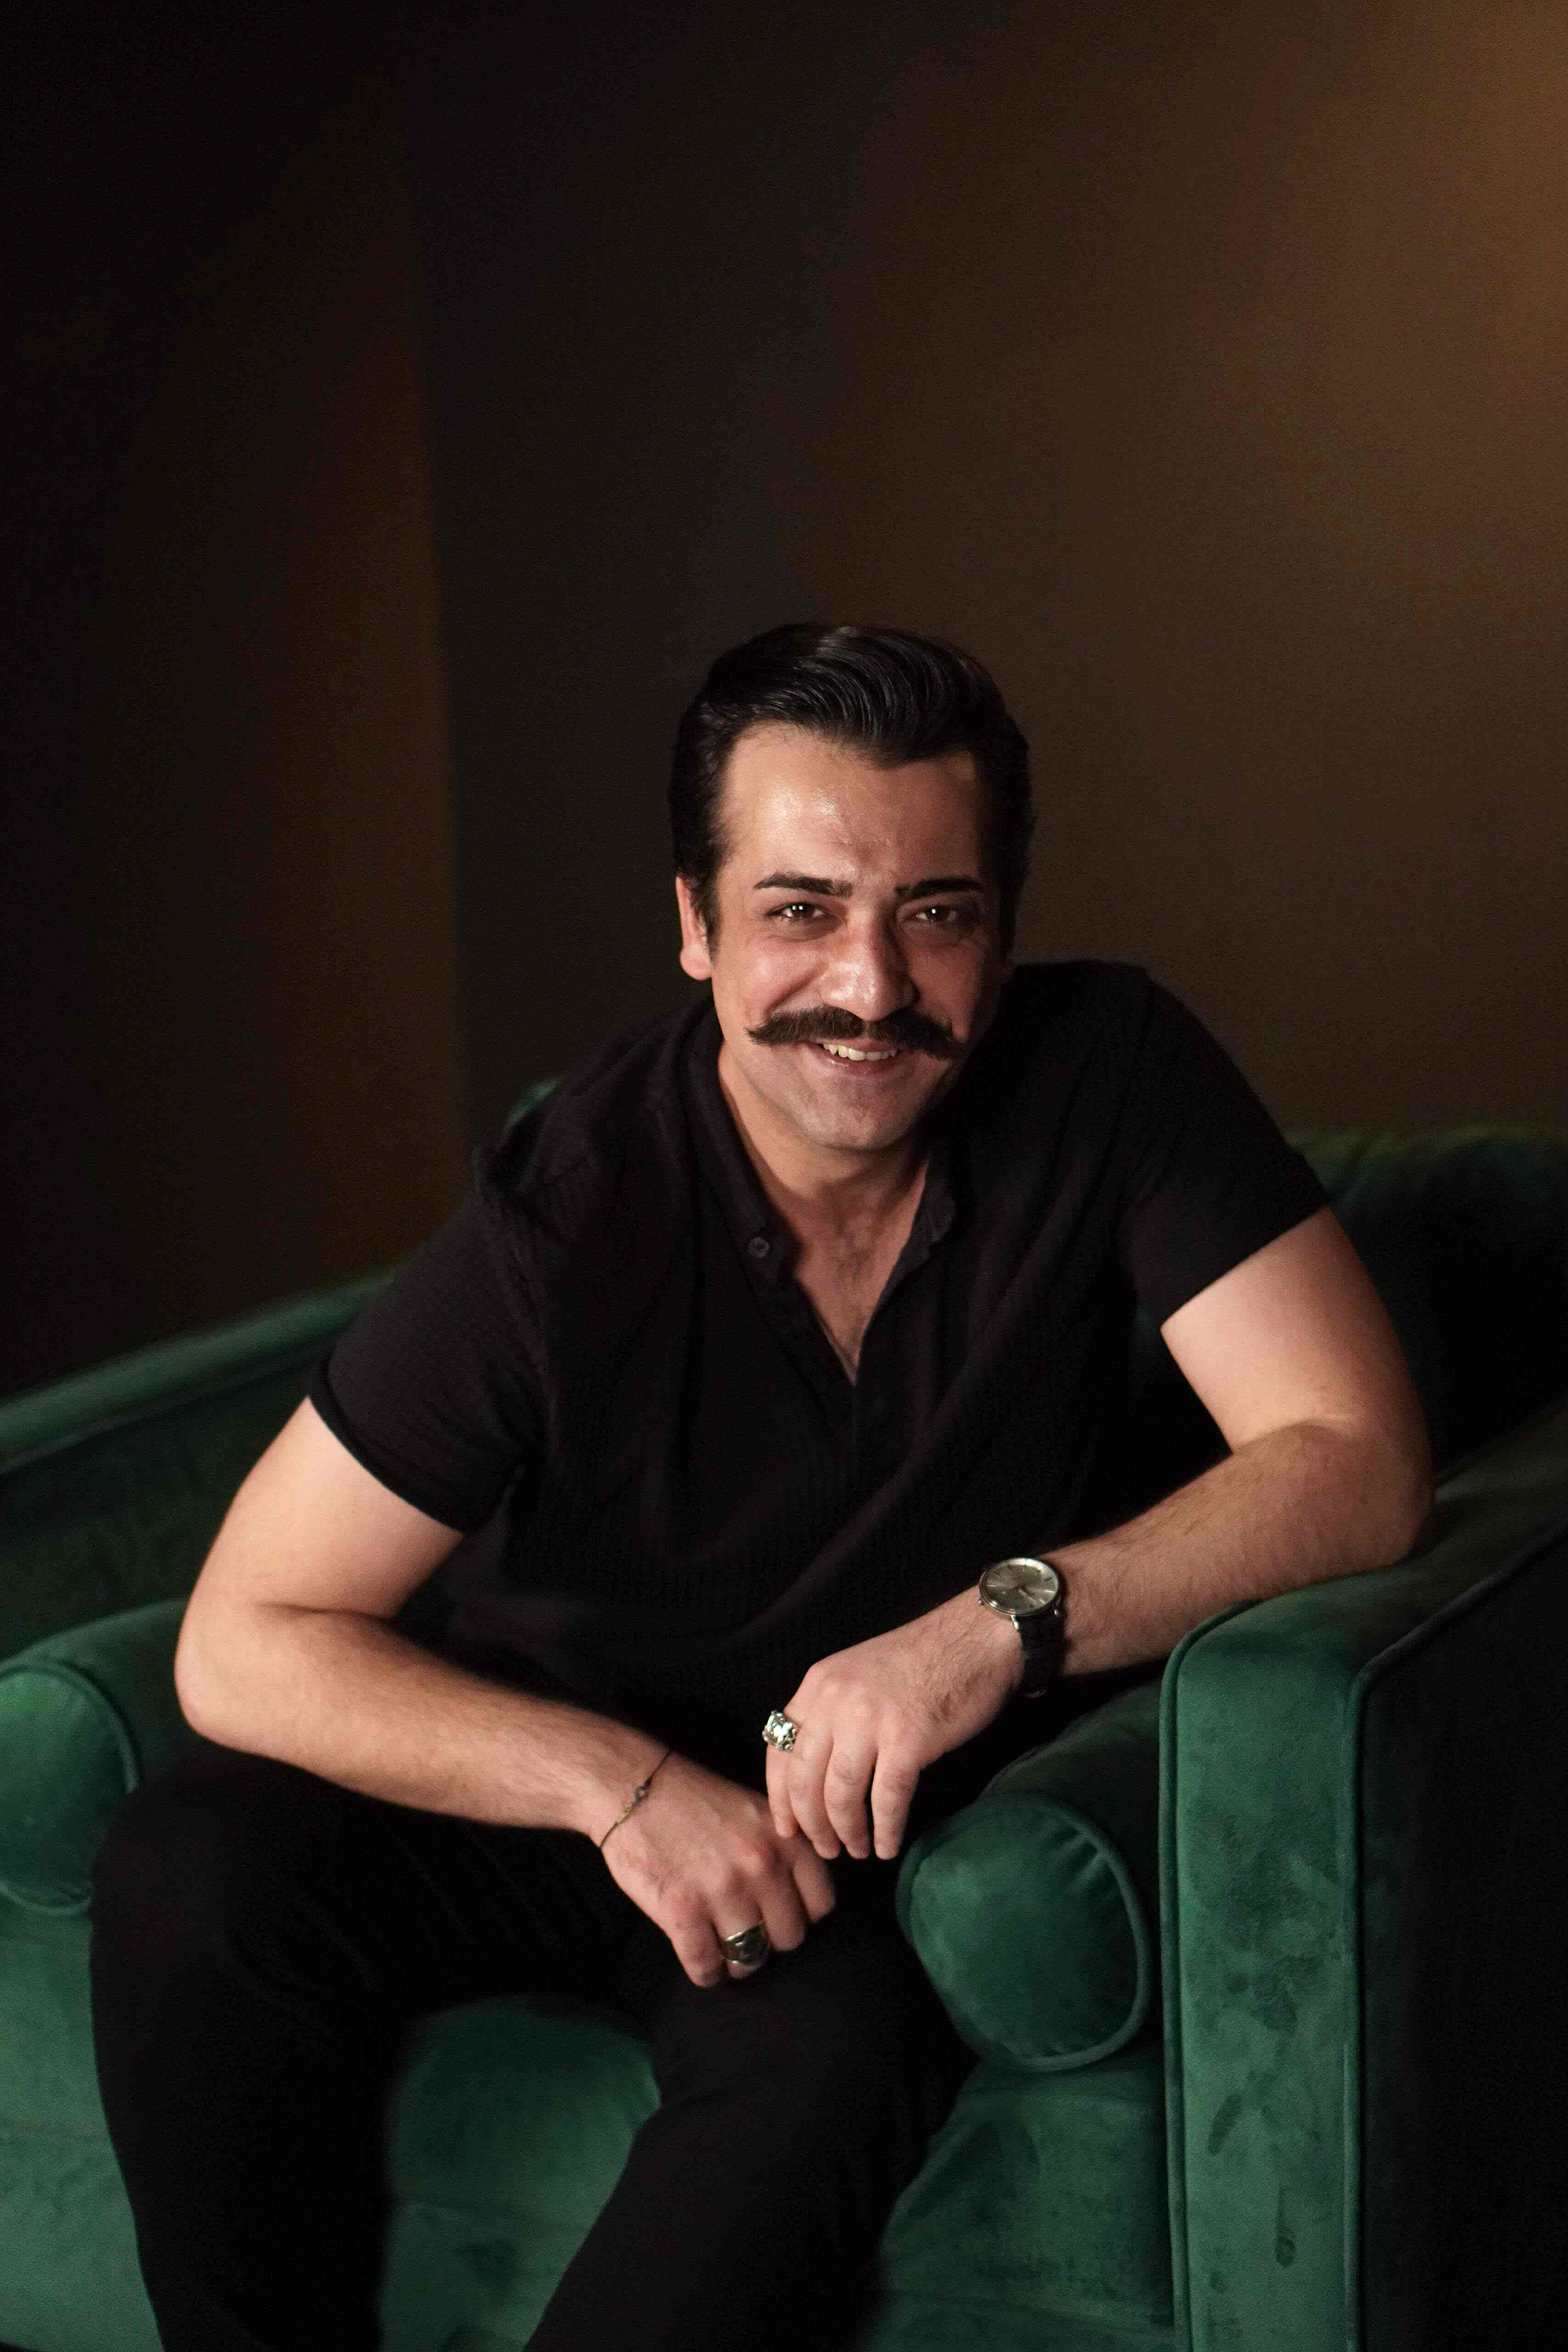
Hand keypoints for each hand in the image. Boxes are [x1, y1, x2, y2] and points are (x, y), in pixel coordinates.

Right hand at [598, 1750, 836, 1987]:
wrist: (635, 1787)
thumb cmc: (695, 1800)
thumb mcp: (757, 1811)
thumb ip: (785, 1850)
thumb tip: (802, 1899)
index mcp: (784, 1839)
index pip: (821, 1903)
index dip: (802, 1913)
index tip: (781, 1912)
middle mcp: (761, 1866)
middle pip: (790, 1938)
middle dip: (770, 1939)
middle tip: (749, 1929)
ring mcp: (722, 1890)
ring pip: (751, 1959)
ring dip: (736, 1960)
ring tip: (722, 1946)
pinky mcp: (682, 1911)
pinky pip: (706, 1968)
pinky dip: (705, 1971)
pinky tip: (700, 1958)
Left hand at [766, 1589, 1020, 1863]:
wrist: (975, 1639)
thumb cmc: (922, 1660)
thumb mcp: (857, 1673)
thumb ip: (832, 1711)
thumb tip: (818, 1770)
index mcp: (818, 1683)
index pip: (779, 1749)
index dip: (780, 1796)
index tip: (787, 1827)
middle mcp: (836, 1700)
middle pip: (806, 1780)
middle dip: (812, 1825)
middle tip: (825, 1849)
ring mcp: (870, 1720)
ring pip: (842, 1795)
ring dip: (847, 1832)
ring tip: (856, 1850)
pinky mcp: (907, 1740)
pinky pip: (887, 1800)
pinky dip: (886, 1830)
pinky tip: (888, 1846)